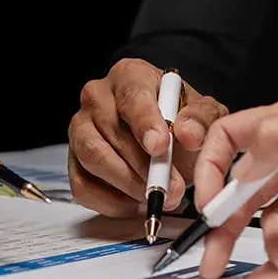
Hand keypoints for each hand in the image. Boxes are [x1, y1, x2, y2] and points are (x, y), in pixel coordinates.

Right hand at [69, 59, 227, 216]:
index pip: (132, 96)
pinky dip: (111, 202)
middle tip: (171, 187)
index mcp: (130, 76)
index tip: (161, 147)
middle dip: (143, 166)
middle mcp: (98, 97)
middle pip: (110, 131)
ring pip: (93, 158)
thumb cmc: (180, 121)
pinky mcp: (73, 159)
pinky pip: (82, 186)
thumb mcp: (204, 113)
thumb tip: (188, 134)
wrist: (167, 138)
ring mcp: (81, 128)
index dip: (146, 123)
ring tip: (156, 196)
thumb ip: (202, 120)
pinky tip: (136, 202)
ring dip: (127, 184)